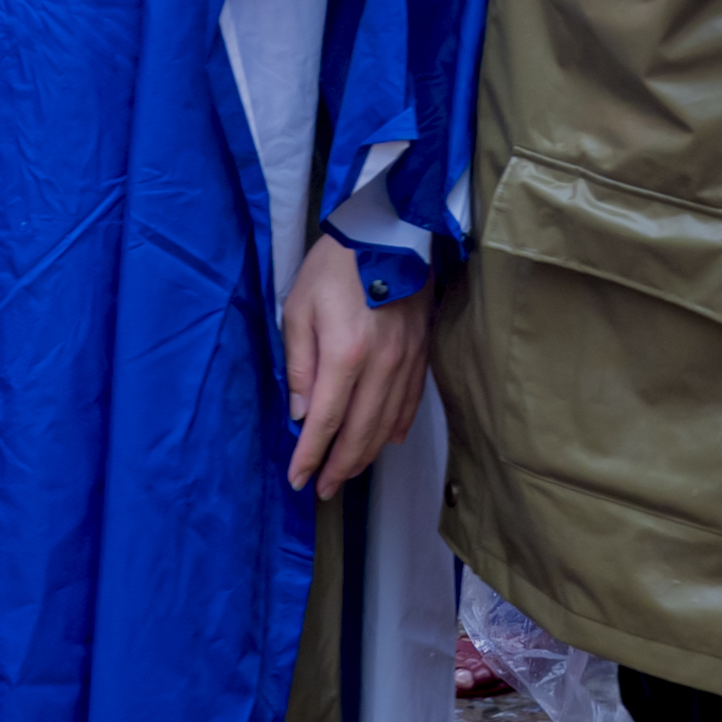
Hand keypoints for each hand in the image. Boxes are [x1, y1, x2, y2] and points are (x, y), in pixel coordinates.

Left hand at [277, 247, 431, 493]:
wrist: (388, 233)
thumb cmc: (334, 267)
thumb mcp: (299, 309)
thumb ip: (299, 365)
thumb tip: (300, 413)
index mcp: (345, 354)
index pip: (324, 421)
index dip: (310, 455)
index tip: (299, 479)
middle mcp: (381, 365)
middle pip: (359, 432)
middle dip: (339, 467)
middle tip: (323, 488)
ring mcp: (407, 361)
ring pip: (387, 424)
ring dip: (366, 455)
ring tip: (347, 473)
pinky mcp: (422, 353)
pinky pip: (410, 403)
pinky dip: (395, 428)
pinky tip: (384, 442)